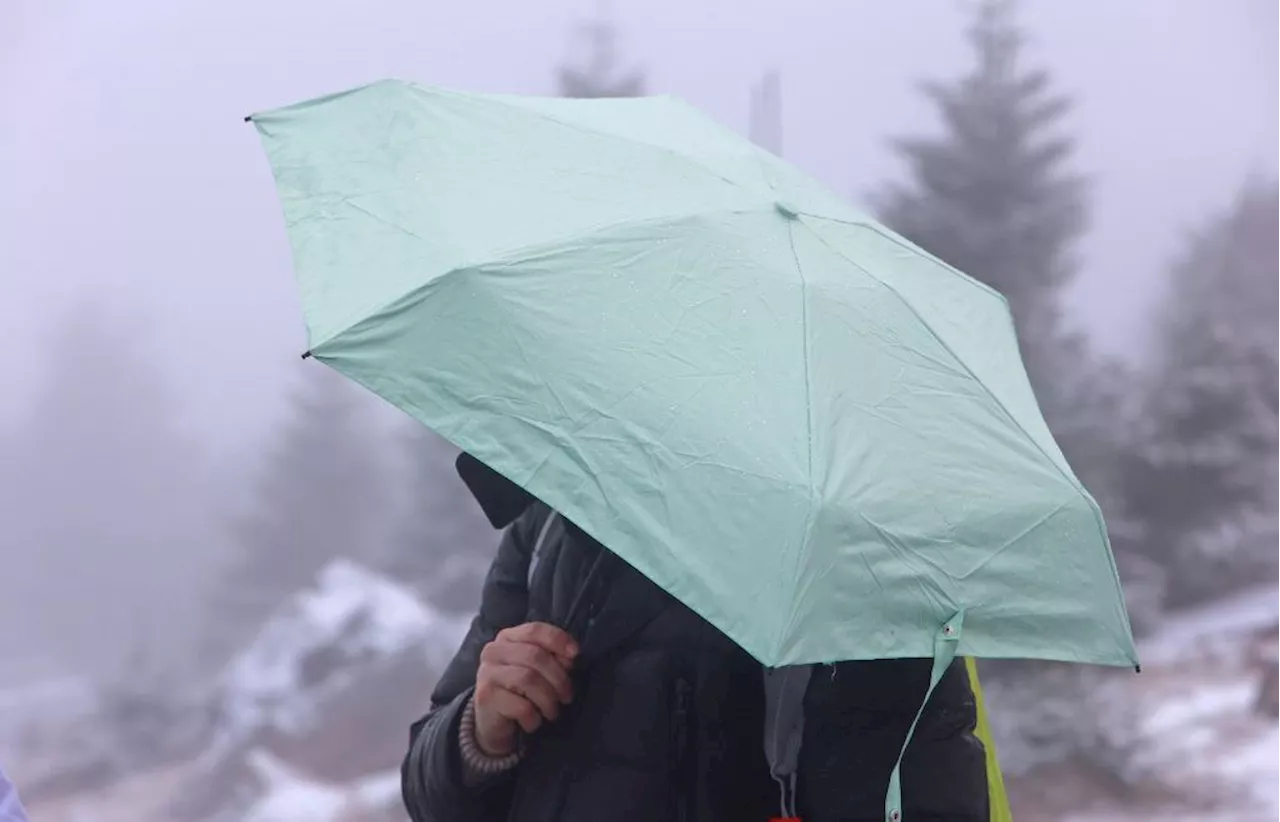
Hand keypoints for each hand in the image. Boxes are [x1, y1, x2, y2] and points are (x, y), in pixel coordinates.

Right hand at [473, 622, 577, 755]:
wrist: (491, 722)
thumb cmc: (518, 692)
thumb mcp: (537, 671)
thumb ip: (552, 658)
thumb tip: (570, 656)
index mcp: (507, 638)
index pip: (535, 630)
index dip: (558, 640)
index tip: (575, 654)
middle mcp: (494, 651)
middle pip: (535, 656)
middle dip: (558, 678)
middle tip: (566, 696)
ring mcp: (487, 673)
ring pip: (528, 679)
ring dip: (548, 700)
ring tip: (552, 712)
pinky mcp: (485, 697)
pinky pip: (520, 706)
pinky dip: (533, 717)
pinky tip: (533, 722)